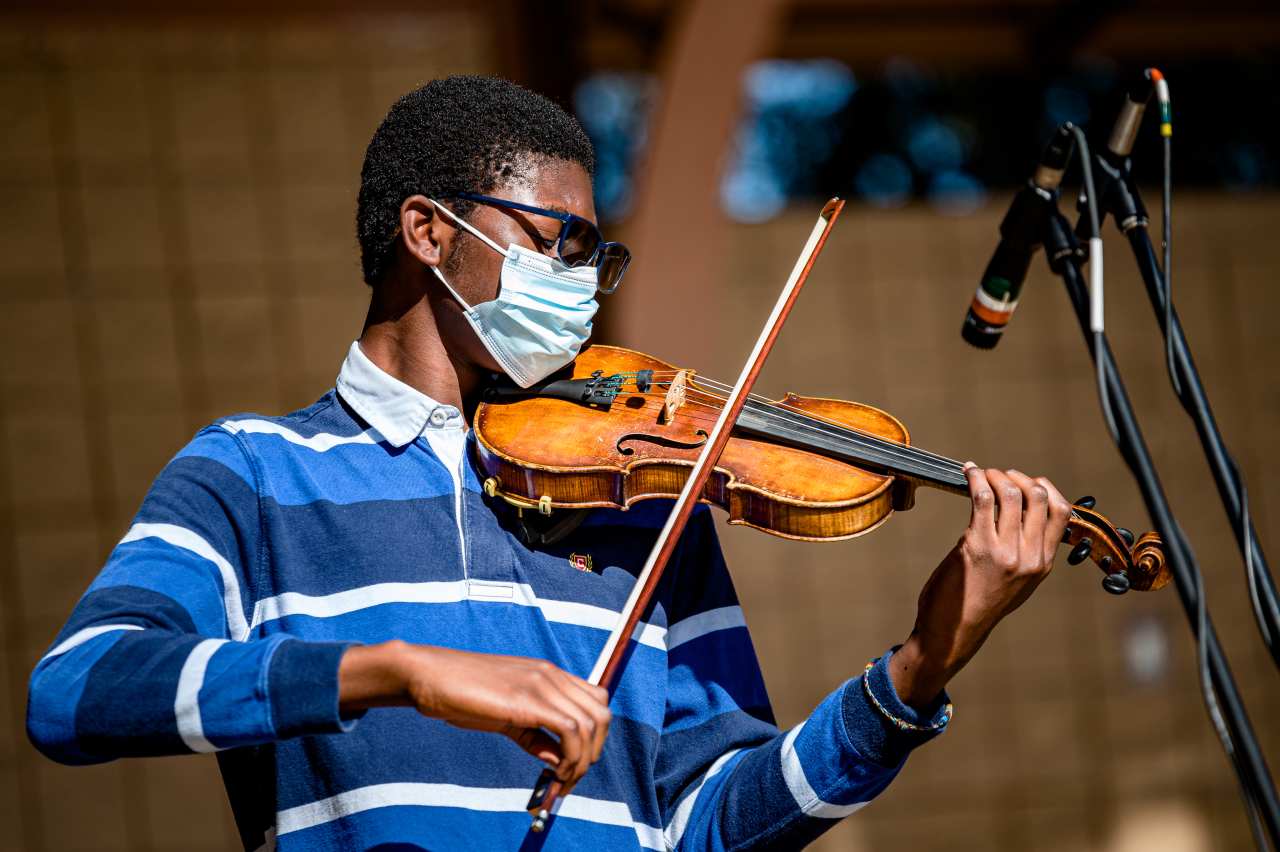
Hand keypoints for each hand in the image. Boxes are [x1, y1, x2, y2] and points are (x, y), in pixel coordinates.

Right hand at [339, 641, 610, 791]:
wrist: (429, 675)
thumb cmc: (462, 694)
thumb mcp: (506, 716)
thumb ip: (536, 735)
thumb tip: (560, 760)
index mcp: (548, 674)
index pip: (595, 701)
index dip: (594, 736)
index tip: (575, 764)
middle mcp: (551, 675)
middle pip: (601, 714)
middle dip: (593, 752)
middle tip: (570, 779)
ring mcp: (542, 684)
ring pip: (591, 723)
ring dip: (582, 761)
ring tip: (561, 782)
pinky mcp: (527, 700)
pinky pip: (570, 730)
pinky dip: (569, 758)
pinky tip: (552, 773)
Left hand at [889, 465, 1071, 708]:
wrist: (953, 632)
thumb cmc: (979, 604)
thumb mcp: (1017, 583)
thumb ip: (1025, 554)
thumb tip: (1020, 516)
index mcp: (1043, 563)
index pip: (1061, 512)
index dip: (1044, 488)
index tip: (1026, 481)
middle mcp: (1030, 557)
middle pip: (1038, 497)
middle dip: (1018, 477)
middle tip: (999, 475)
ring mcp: (1006, 552)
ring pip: (1010, 494)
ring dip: (993, 475)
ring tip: (980, 474)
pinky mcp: (977, 547)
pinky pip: (981, 499)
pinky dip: (975, 479)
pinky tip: (967, 474)